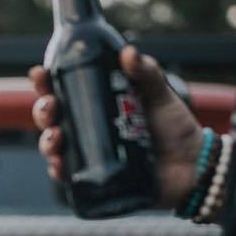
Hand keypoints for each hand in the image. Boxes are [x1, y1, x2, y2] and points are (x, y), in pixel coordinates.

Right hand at [29, 45, 204, 209]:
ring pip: (56, 149)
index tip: (41, 75)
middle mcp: (89, 132)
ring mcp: (91, 158)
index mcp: (98, 107)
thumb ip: (147, 73)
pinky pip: (70, 179)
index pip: (64, 93)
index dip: (46, 85)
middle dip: (42, 112)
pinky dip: (59, 172)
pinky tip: (58, 166)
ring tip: (55, 138)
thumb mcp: (162, 96)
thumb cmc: (177, 131)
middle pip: (52, 121)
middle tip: (50, 108)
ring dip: (47, 142)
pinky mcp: (96, 183)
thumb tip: (128, 52)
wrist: (195, 168)